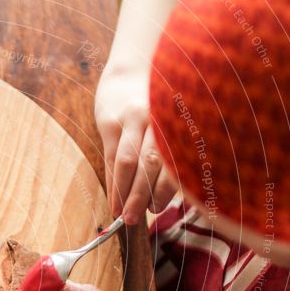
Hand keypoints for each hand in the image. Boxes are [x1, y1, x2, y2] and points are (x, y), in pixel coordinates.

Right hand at [94, 66, 177, 223]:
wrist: (131, 70)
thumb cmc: (160, 104)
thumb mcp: (175, 121)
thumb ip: (176, 150)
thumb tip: (176, 194)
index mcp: (178, 120)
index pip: (173, 159)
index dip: (166, 189)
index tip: (157, 210)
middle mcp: (157, 117)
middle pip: (150, 163)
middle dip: (142, 196)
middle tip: (136, 220)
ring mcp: (132, 118)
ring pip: (128, 162)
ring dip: (125, 193)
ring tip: (124, 216)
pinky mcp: (111, 121)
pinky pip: (111, 158)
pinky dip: (113, 183)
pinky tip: (113, 201)